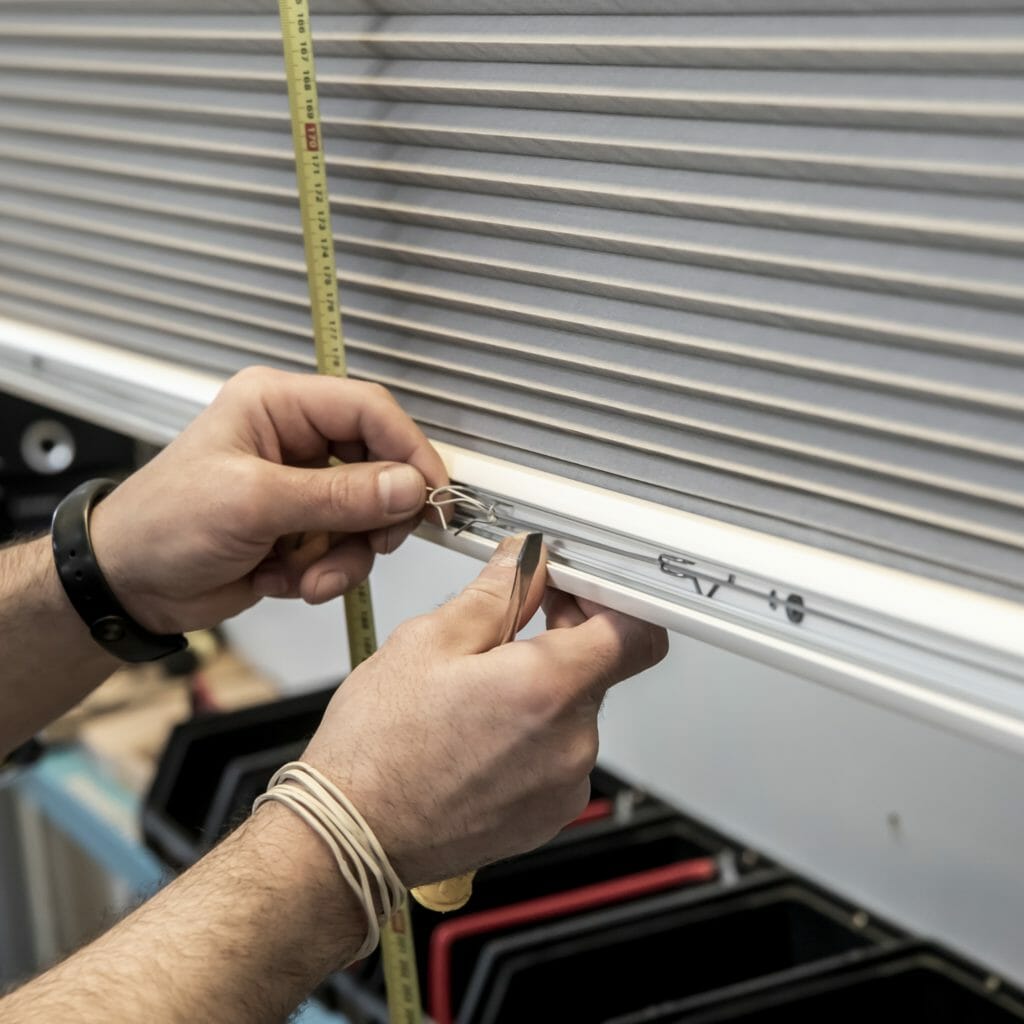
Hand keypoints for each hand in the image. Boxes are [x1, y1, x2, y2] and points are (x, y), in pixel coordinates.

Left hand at [89, 367, 447, 633]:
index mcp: (277, 405)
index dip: (408, 449)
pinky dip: (325, 572)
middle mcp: (294, 440)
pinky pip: (346, 548)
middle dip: (376, 516)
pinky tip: (286, 580)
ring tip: (309, 575)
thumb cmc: (161, 525)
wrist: (127, 586)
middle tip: (376, 544)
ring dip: (345, 555)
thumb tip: (407, 486)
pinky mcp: (301, 528)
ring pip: (367, 517)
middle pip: (378, 466)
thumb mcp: (253, 503)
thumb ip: (338, 495)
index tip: (431, 493)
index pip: (368, 411)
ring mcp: (300, 487)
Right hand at [302, 535, 669, 886]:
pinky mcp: (547, 817)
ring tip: (475, 692)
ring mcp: (563, 787)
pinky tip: (478, 733)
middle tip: (510, 627)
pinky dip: (531, 736)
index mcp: (548, 690)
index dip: (613, 600)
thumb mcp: (428, 642)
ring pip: (574, 713)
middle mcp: (571, 745)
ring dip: (540, 690)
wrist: (353, 837)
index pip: (637, 632)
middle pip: (601, 670)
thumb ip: (497, 594)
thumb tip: (528, 562)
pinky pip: (558, 757)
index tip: (579, 590)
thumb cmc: (378, 749)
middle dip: (563, 638)